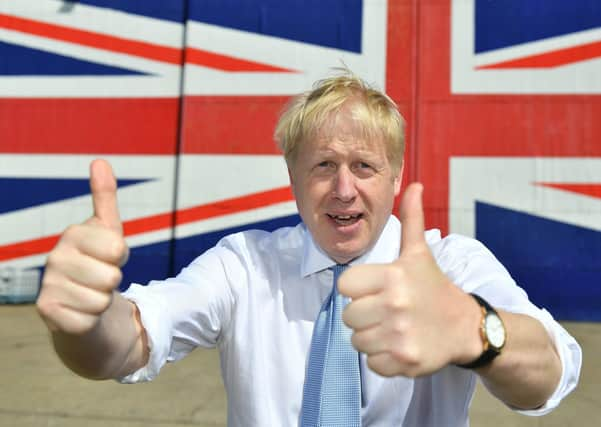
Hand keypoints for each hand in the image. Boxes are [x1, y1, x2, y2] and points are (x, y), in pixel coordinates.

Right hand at [37, 159, 128, 334]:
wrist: (82, 304)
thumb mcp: (108, 230)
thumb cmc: (98, 263)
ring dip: (103, 301)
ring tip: (91, 293)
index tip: (110, 257)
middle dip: (113, 281)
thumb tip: (99, 161)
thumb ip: (105, 197)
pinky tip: (81, 312)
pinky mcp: (48, 313)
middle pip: (112, 277)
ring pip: (102, 300)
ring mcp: (48, 286)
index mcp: (72, 234)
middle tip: (100, 279)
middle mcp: (54, 258)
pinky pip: (90, 319)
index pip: (119, 249)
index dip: (122, 257)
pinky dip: (92, 319)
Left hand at [338, 183, 481, 376]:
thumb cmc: (434, 287)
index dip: (357, 289)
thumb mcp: (419, 253)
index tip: (376, 290)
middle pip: (348, 316)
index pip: (344, 285)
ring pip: (356, 341)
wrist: (467, 327)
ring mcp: (399, 335)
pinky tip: (400, 344)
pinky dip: (382, 358)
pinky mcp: (404, 361)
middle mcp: (394, 305)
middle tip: (387, 311)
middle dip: (364, 315)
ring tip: (393, 328)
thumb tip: (414, 184)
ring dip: (371, 337)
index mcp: (392, 276)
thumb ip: (411, 219)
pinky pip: (371, 363)